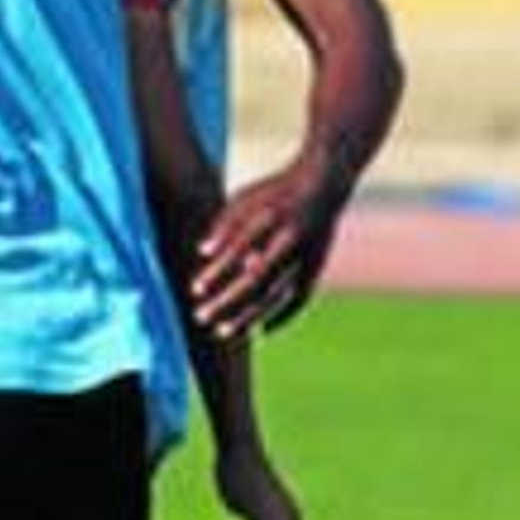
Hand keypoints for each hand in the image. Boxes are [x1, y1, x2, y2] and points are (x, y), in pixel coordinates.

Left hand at [192, 160, 341, 337]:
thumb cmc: (273, 193)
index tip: (196, 289)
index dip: (218, 271)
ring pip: (277, 294)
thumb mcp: (245, 198)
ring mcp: (307, 256)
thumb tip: (202, 252)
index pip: (238, 249)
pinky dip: (282, 317)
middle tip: (201, 317)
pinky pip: (300, 300)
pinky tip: (261, 331)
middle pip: (257, 278)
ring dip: (249, 316)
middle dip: (228, 301)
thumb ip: (224, 223)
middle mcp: (290, 238)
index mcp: (270, 215)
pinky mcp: (316, 268)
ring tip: (223, 332)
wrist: (323, 186)